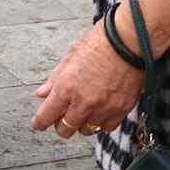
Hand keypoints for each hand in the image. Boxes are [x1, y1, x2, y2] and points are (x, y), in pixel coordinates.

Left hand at [30, 19, 143, 140]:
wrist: (130, 39)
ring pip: (86, 130)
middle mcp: (84, 102)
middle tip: (63, 112)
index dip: (39, 123)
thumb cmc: (99, 42)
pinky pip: (106, 127)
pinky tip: (100, 109)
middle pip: (65, 129)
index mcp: (67, 86)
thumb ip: (54, 80)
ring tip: (84, 108)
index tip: (38, 124)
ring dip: (82, 123)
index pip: (46, 116)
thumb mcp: (71, 56)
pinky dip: (101, 122)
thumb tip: (40, 94)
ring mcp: (104, 108)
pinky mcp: (122, 109)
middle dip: (60, 123)